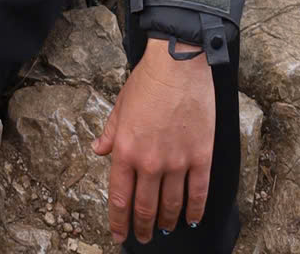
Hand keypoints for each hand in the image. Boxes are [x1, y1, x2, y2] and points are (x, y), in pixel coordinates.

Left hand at [93, 37, 214, 242]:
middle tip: (143, 237)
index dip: (119, 222)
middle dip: (142, 228)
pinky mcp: (200, 156)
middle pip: (145, 208)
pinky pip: (198, 193)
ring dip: (167, 222)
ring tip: (165, 229)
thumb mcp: (120, 106)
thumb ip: (110, 133)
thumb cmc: (148, 81)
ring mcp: (176, 162)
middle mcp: (149, 162)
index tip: (119, 235)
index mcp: (126, 151)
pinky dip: (194, 210)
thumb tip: (99, 150)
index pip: (120, 199)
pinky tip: (191, 218)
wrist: (178, 63)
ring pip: (171, 205)